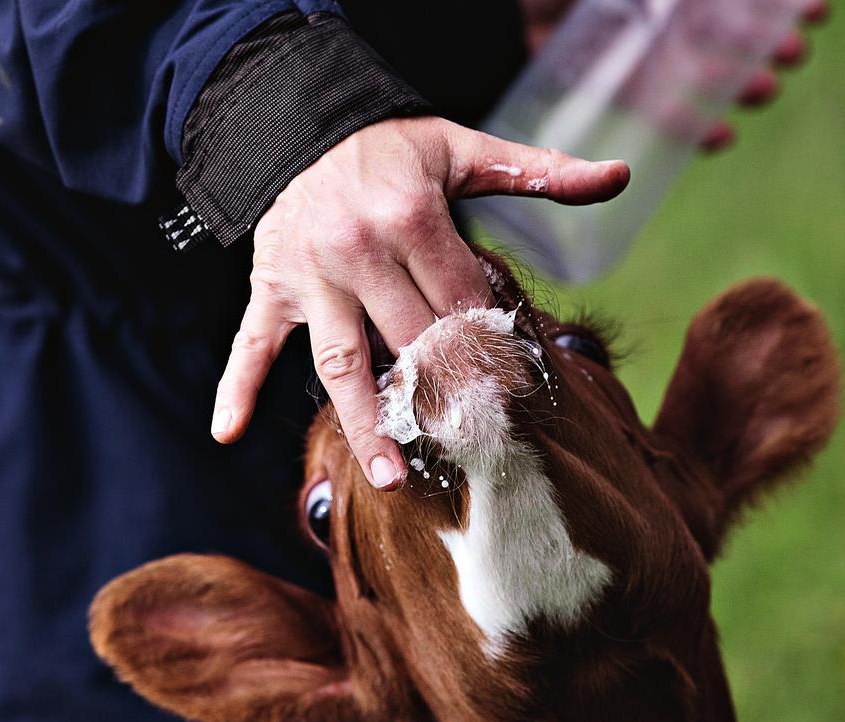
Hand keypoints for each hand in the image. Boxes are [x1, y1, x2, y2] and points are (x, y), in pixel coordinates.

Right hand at [211, 117, 628, 488]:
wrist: (302, 119)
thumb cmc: (392, 148)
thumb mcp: (463, 149)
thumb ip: (538, 171)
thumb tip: (618, 177)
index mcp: (409, 216)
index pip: (460, 301)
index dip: (490, 349)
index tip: (514, 397)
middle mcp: (355, 251)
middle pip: (410, 343)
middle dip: (446, 398)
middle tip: (476, 449)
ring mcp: (308, 277)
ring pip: (339, 363)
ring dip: (364, 422)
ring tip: (391, 477)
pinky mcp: (270, 290)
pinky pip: (250, 342)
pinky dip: (234, 385)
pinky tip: (226, 430)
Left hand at [519, 0, 830, 150]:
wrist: (480, 21)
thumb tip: (687, 54)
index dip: (765, 5)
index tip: (813, 10)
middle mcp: (640, 11)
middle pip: (711, 29)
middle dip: (757, 42)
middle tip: (796, 57)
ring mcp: (621, 49)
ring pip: (688, 71)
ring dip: (731, 85)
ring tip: (767, 92)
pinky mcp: (596, 90)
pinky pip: (646, 110)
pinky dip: (682, 126)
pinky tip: (717, 138)